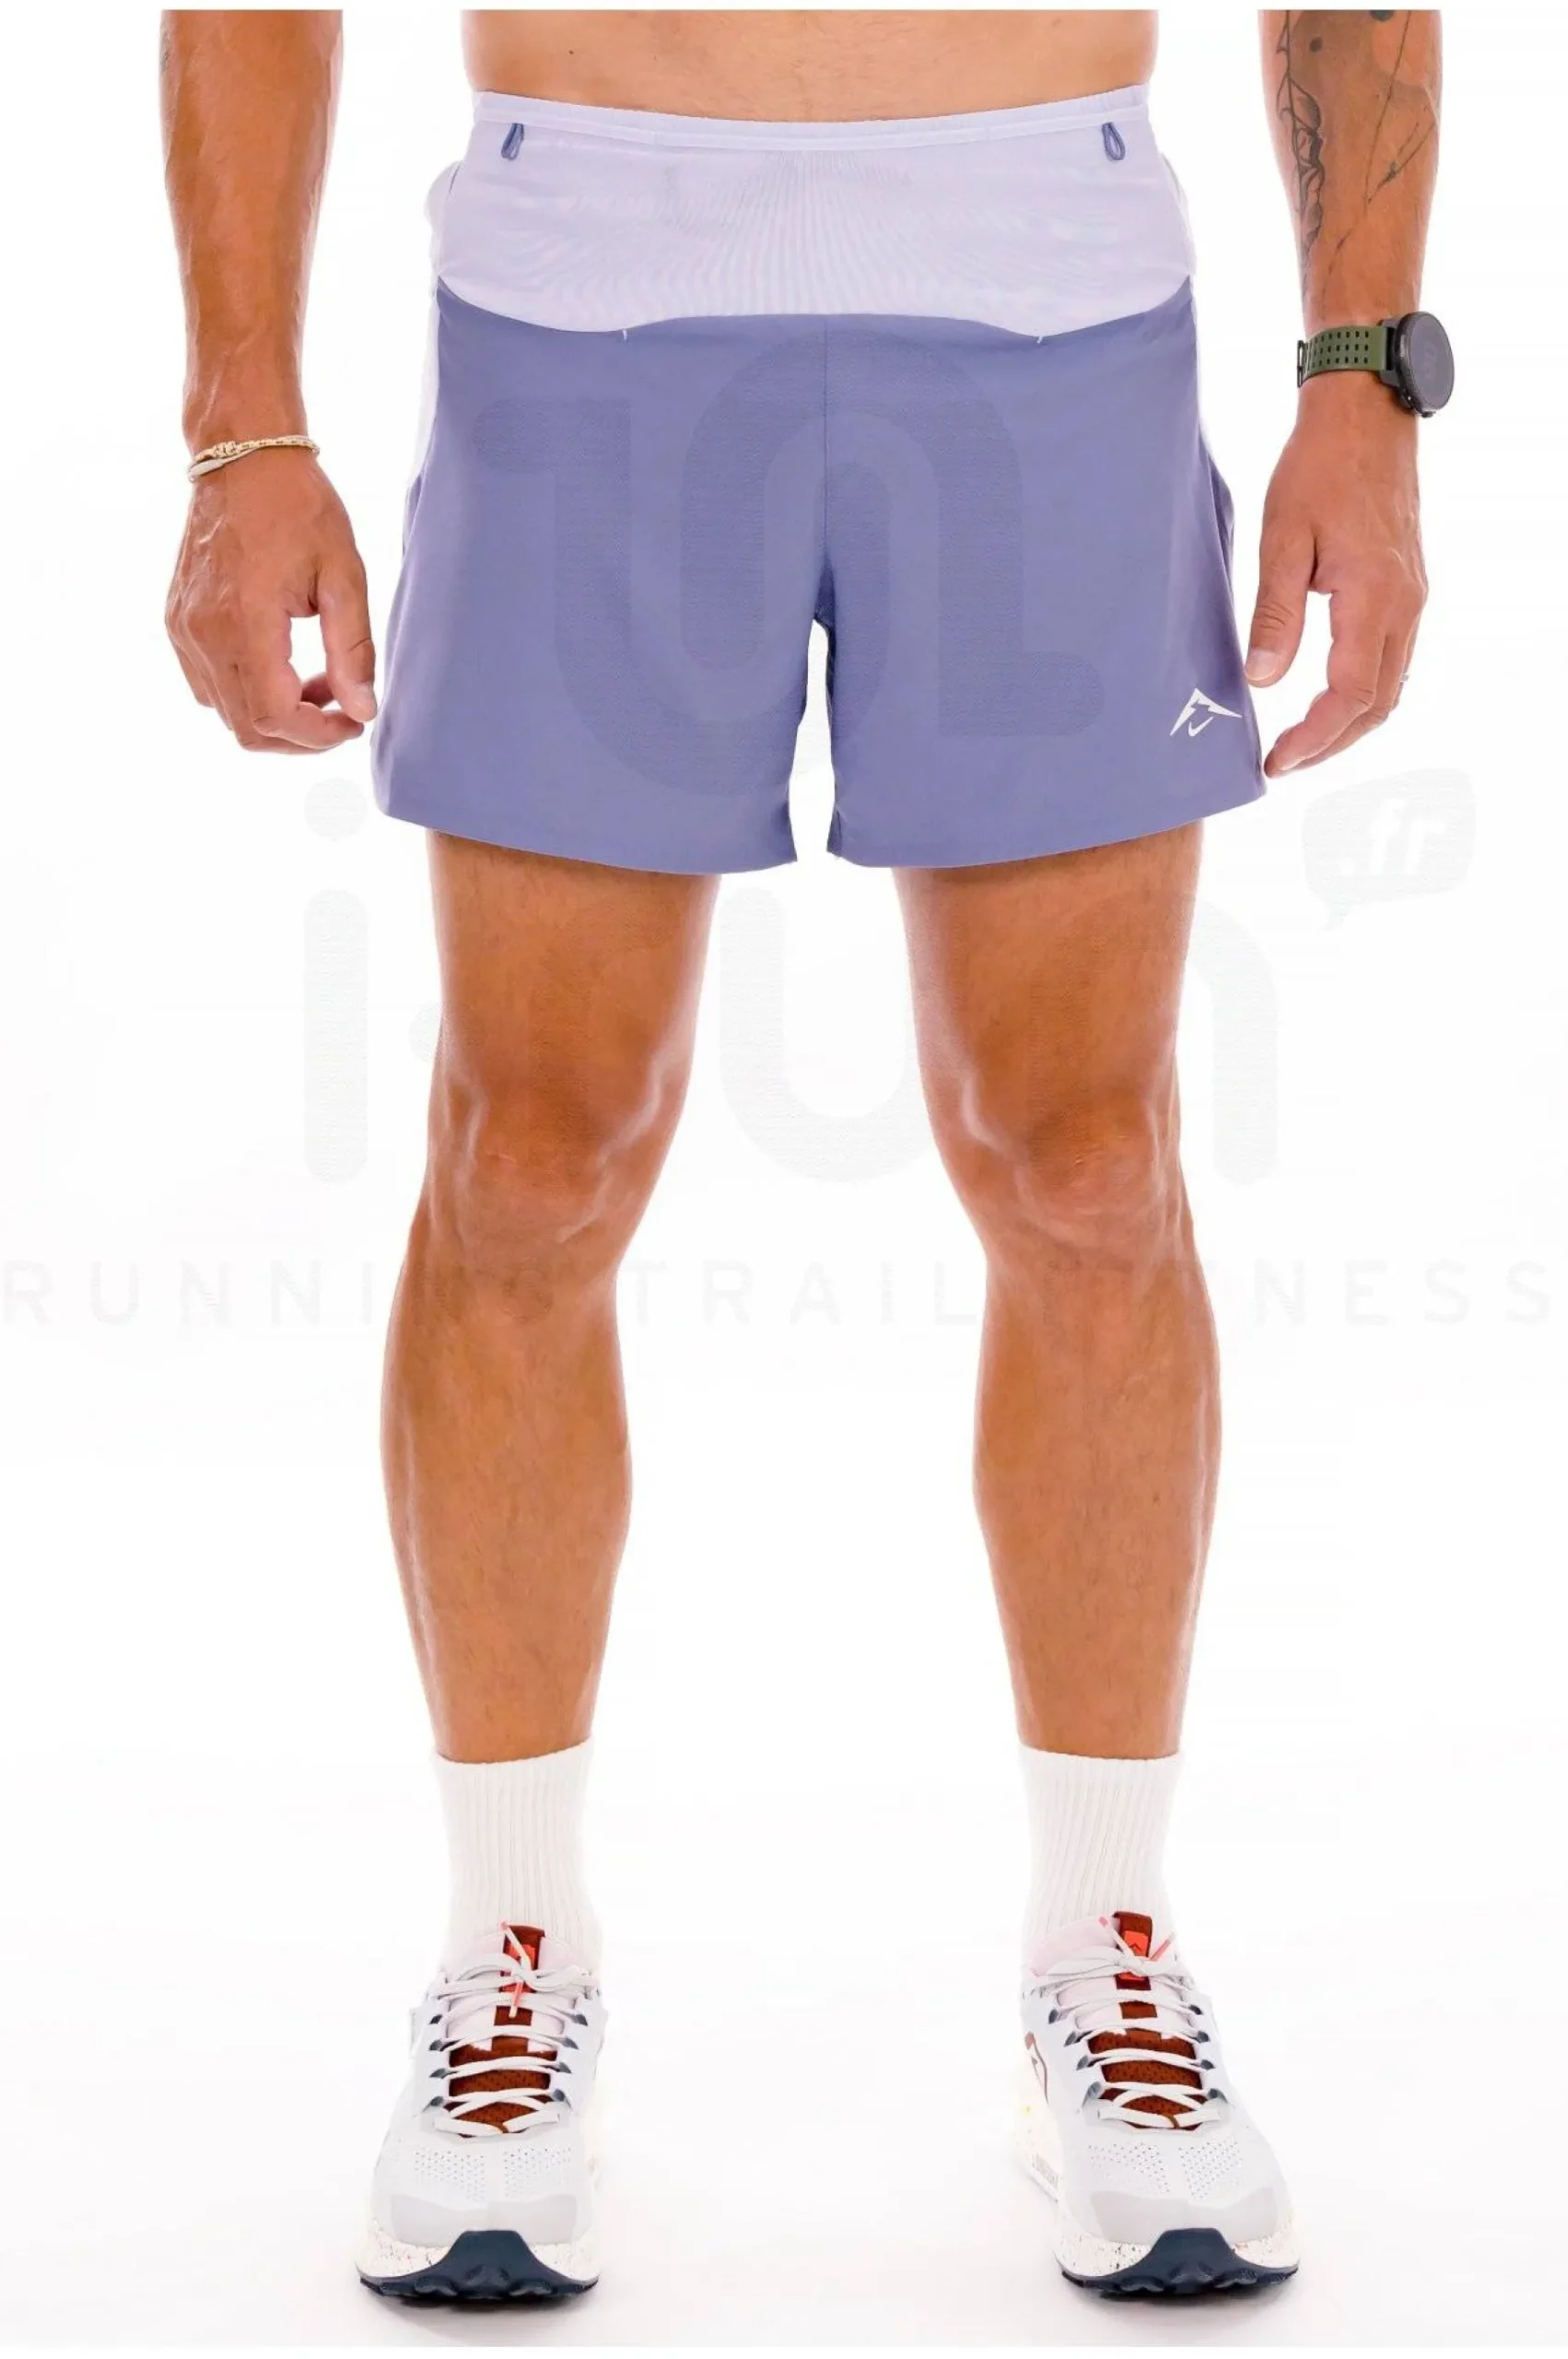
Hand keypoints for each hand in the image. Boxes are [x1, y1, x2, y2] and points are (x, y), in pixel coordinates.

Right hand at [166, 450, 375, 751]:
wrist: (242, 458)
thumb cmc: (299, 508)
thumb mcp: (343, 575)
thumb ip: (353, 650)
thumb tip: (362, 711)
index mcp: (246, 620)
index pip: (275, 717)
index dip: (319, 737)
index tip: (354, 723)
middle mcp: (204, 632)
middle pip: (248, 729)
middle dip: (301, 736)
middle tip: (340, 707)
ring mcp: (185, 629)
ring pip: (227, 713)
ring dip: (276, 715)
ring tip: (317, 680)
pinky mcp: (178, 622)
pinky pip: (208, 686)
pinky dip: (248, 694)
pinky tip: (283, 666)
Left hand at [1244, 374, 1425, 776]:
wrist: (1366, 413)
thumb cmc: (1319, 466)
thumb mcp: (1282, 537)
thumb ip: (1274, 613)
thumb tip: (1263, 680)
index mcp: (1374, 597)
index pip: (1348, 696)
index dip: (1313, 739)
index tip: (1276, 761)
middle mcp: (1404, 604)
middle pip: (1377, 704)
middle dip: (1331, 744)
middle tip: (1284, 762)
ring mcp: (1412, 597)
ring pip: (1390, 686)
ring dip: (1348, 723)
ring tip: (1302, 741)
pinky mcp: (1407, 587)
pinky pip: (1393, 659)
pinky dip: (1363, 692)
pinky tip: (1328, 697)